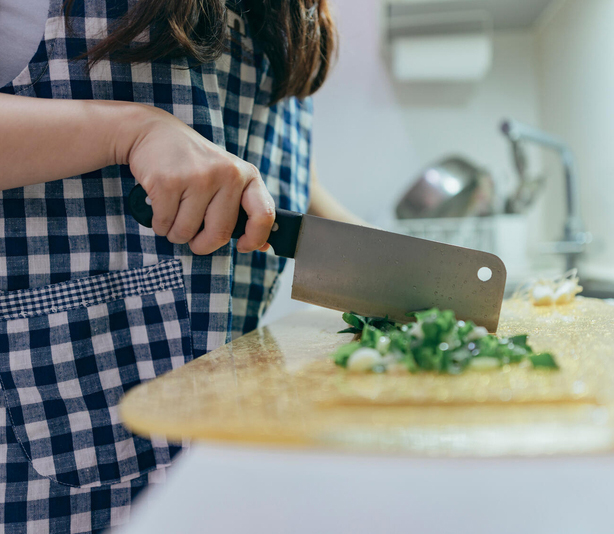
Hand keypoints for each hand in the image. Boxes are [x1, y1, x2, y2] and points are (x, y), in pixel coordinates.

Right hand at [125, 107, 273, 254]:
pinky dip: (159, 223)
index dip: (255, 238)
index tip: (242, 246)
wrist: (153, 132)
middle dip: (202, 244)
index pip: (264, 214)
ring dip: (175, 233)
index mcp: (246, 174)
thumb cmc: (194, 164)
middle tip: (193, 237)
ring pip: (186, 232)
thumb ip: (243, 209)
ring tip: (173, 212)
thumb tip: (263, 247)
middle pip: (219, 234)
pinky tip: (159, 205)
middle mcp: (227, 174)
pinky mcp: (169, 181)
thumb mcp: (226, 178)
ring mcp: (198, 177)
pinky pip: (164, 224)